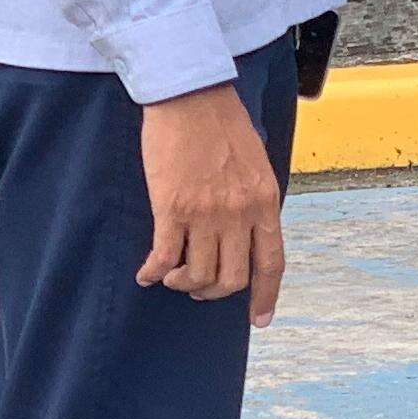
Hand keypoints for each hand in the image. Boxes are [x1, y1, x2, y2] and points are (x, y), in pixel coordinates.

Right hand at [137, 83, 286, 321]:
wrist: (191, 98)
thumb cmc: (224, 124)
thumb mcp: (258, 164)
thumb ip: (256, 200)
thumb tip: (250, 232)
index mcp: (265, 203)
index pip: (271, 264)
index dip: (264, 297)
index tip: (258, 320)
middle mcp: (239, 214)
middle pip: (231, 278)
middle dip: (213, 292)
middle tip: (198, 288)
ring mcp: (205, 214)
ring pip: (197, 274)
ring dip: (183, 283)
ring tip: (173, 277)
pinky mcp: (171, 208)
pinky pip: (163, 256)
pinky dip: (153, 272)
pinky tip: (146, 274)